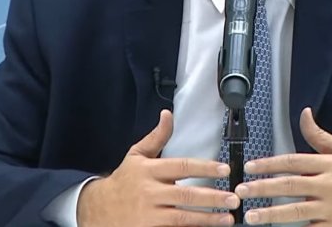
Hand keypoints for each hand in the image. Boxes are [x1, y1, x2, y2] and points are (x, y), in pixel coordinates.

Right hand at [78, 109, 239, 225]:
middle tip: (234, 198)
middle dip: (213, 197)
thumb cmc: (123, 181)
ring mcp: (148, 214)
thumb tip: (168, 114)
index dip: (206, 168)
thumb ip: (156, 137)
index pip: (183, 166)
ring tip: (228, 218)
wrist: (97, 209)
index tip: (225, 170)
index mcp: (149, 170)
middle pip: (186, 194)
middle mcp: (149, 192)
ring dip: (208, 218)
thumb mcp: (136, 156)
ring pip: (183, 216)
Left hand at [235, 107, 331, 225]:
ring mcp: (331, 208)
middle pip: (290, 185)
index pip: (293, 161)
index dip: (269, 163)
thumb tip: (305, 114)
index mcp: (328, 165)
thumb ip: (319, 135)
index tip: (250, 167)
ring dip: (271, 213)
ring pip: (296, 211)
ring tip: (252, 216)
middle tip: (242, 190)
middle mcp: (328, 185)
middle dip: (263, 188)